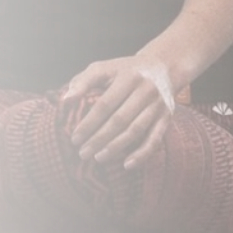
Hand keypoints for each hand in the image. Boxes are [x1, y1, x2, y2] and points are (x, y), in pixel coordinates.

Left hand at [61, 55, 176, 169]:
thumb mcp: (103, 68)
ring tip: (98, 158)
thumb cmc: (124, 70)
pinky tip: (127, 165)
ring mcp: (158, 105)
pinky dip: (142, 154)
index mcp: (128, 77)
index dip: (89, 123)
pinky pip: (155, 139)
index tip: (75, 138)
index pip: (105, 104)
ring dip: (116, 147)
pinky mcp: (167, 117)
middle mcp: (145, 91)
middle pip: (120, 120)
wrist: (163, 68)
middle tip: (83, 153)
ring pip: (136, 131)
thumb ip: (82, 81)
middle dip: (99, 139)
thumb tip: (66, 100)